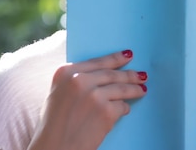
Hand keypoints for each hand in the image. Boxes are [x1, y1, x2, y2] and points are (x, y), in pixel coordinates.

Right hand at [27, 50, 147, 149]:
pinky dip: (124, 108)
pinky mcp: (106, 111)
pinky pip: (121, 106)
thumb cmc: (53, 125)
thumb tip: (101, 75)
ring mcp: (95, 95)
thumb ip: (76, 81)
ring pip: (121, 88)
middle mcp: (80, 80)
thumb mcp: (59, 93)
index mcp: (65, 73)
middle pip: (112, 74)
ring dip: (134, 89)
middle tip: (142, 76)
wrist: (54, 148)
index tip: (128, 55)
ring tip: (142, 89)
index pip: (97, 62)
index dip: (116, 58)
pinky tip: (125, 110)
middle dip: (130, 75)